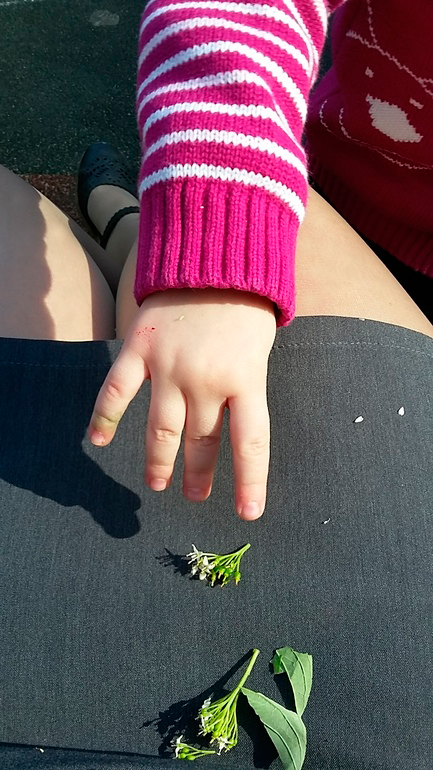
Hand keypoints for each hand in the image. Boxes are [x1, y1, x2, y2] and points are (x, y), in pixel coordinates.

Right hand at [87, 288, 275, 519]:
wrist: (214, 253)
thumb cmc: (244, 305)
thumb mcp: (260, 348)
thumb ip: (245, 388)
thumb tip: (231, 431)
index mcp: (246, 379)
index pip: (250, 444)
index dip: (250, 482)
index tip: (247, 513)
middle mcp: (206, 379)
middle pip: (202, 442)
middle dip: (199, 475)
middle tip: (195, 495)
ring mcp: (169, 366)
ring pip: (161, 429)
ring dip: (158, 462)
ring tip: (158, 485)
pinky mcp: (139, 348)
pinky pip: (117, 392)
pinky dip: (105, 418)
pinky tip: (98, 442)